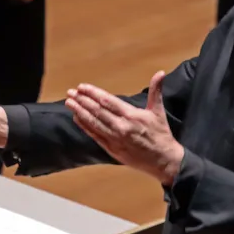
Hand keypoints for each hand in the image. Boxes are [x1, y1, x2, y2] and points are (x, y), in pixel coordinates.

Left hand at [64, 71, 184, 185]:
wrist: (164, 161)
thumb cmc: (161, 135)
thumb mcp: (158, 111)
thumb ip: (156, 91)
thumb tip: (160, 72)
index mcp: (131, 115)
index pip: (107, 101)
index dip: (93, 93)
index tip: (82, 87)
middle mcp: (121, 127)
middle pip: (97, 111)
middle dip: (82, 100)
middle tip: (70, 92)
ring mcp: (115, 139)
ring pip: (94, 123)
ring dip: (79, 112)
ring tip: (69, 103)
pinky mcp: (112, 150)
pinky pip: (95, 136)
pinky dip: (85, 127)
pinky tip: (76, 118)